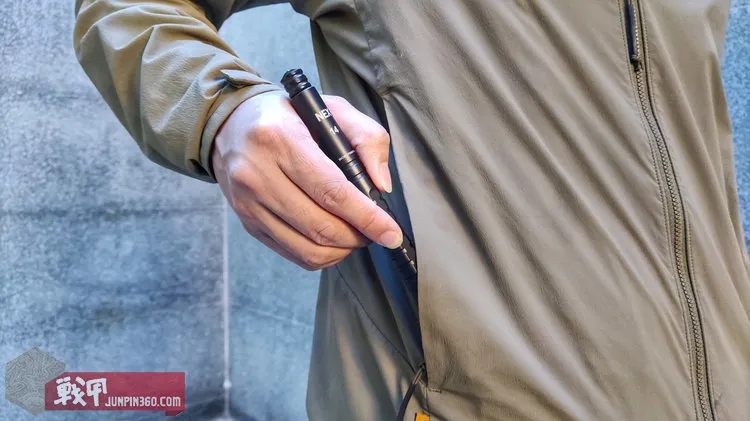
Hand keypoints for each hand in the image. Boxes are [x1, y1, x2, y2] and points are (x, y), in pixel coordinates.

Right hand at [211, 90, 401, 270]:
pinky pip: (293, 254)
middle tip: (376, 232)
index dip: (366, 217)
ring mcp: (249, 202)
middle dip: (358, 236)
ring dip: (342, 249)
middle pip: (320, 225)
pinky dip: (322, 255)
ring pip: (307, 247)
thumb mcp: (332, 108)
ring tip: (357, 236)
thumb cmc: (290, 116)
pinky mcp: (247, 222)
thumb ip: (367, 138)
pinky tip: (333, 241)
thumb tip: (381, 185)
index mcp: (280, 138)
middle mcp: (258, 173)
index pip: (331, 190)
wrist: (231, 125)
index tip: (390, 232)